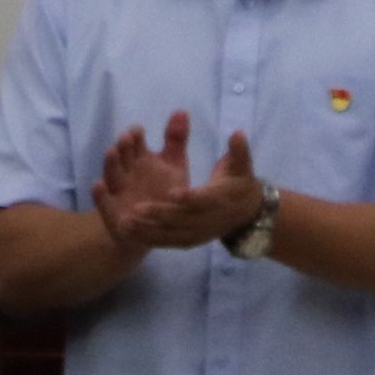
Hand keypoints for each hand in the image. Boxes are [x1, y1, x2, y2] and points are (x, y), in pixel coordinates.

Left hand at [94, 112, 261, 254]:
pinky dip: (150, 240)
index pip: (205, 200)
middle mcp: (210, 220)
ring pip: (173, 234)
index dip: (189, 198)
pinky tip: (129, 234)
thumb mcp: (241, 166)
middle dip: (161, 214)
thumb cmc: (239, 184)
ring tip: (125, 222)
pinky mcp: (191, 241)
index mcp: (222, 200)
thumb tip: (237, 132)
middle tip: (137, 208)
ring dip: (149, 230)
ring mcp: (200, 234)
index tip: (171, 192)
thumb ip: (238, 151)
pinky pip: (169, 242)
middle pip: (184, 219)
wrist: (249, 214)